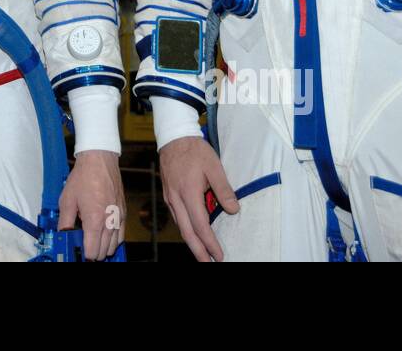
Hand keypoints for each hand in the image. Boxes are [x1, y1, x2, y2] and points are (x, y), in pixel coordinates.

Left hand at [58, 149, 124, 260]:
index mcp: (94, 220)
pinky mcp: (123, 212)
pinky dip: (114, 239)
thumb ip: (65, 222)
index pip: (93, 251)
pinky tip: (104, 235)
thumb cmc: (84, 177)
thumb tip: (63, 235)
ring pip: (115, 245)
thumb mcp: (67, 200)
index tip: (79, 253)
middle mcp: (109, 221)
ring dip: (104, 248)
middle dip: (94, 253)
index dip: (85, 255)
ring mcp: (118, 217)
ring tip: (93, 241)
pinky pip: (121, 234)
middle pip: (105, 251)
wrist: (99, 160)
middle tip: (84, 247)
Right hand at [158, 136, 236, 261]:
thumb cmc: (194, 150)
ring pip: (181, 226)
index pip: (200, 225)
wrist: (173, 137)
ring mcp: (170, 198)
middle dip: (198, 251)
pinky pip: (177, 217)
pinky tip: (192, 233)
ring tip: (202, 253)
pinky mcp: (168, 195)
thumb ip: (224, 189)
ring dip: (191, 242)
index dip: (210, 243)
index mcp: (189, 193)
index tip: (219, 254)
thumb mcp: (214, 166)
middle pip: (187, 232)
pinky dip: (185, 230)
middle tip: (208, 264)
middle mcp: (177, 199)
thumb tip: (233, 209)